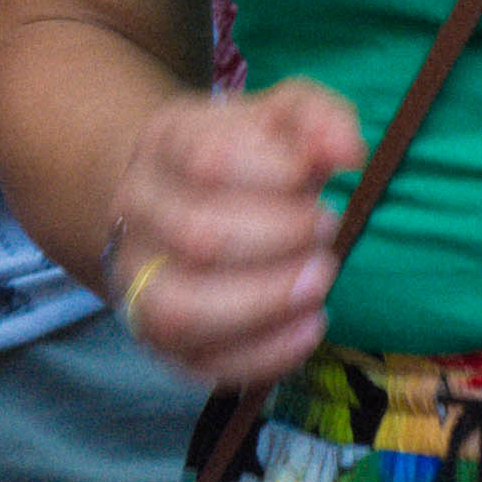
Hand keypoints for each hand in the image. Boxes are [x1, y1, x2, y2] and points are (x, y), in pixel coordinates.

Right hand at [106, 78, 361, 387]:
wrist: (172, 198)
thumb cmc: (242, 158)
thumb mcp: (278, 117)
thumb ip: (317, 118)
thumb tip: (347, 150)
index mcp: (162, 145)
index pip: (205, 160)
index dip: (272, 172)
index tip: (312, 175)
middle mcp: (134, 213)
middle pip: (197, 237)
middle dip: (280, 237)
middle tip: (327, 228)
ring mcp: (137, 280)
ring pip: (181, 308)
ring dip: (265, 300)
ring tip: (319, 279)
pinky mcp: (160, 339)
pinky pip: (199, 363)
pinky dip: (263, 352)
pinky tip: (310, 325)